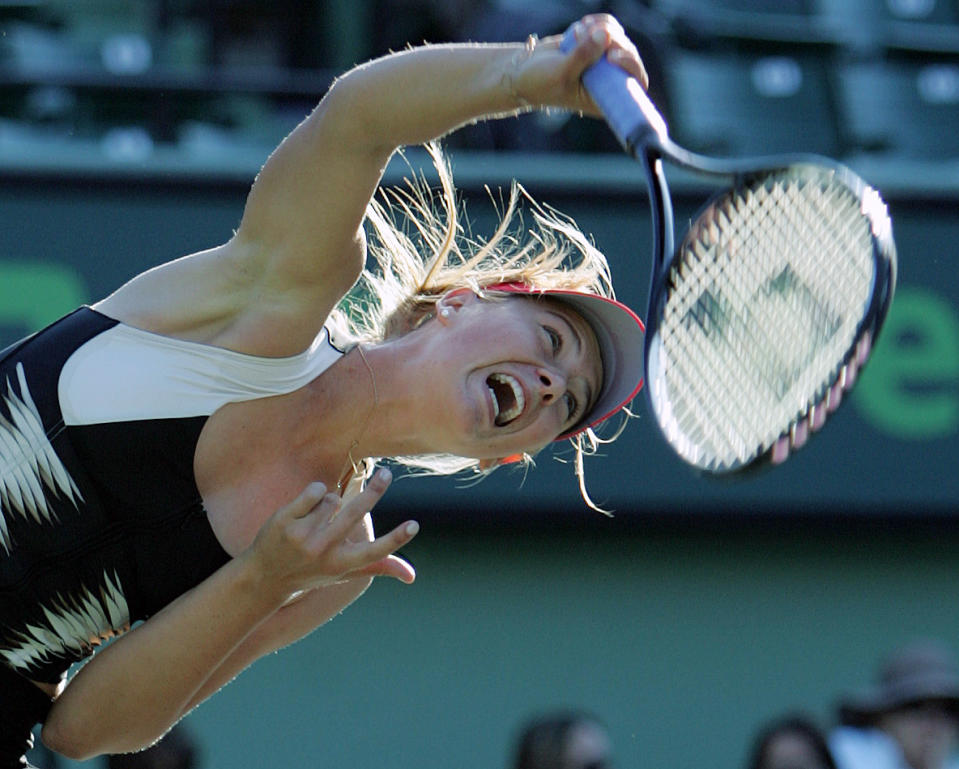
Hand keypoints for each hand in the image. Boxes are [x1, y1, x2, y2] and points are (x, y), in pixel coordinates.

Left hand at [245, 469, 417, 598]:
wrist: (264, 576)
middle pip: (355, 513)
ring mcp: (302, 536)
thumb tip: (411, 574)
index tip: (414, 525)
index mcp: (341, 564)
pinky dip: (316, 492)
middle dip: (375, 491)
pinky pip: (314, 491)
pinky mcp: (285, 520)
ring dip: (330, 503)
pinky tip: (310, 503)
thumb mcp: (344, 573)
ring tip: (317, 519)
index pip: (375, 552)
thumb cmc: (311, 572)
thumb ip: (377, 567)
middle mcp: (322, 551)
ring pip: (332, 500)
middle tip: (386, 474)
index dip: (397, 539)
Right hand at [512, 14, 648, 114]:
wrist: (524, 70)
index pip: (635, 84)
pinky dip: (599, 22)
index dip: (631, 66)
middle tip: (593, 35)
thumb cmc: (540, 82)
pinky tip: (582, 26)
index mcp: (604, 97)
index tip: (612, 56)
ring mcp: (604, 62)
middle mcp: (608, 80)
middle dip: (615, 42)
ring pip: (621, 39)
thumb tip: (605, 35)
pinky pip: (610, 27)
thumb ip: (582, 55)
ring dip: (603, 29)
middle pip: (630, 56)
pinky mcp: (598, 45)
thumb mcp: (559, 73)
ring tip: (578, 33)